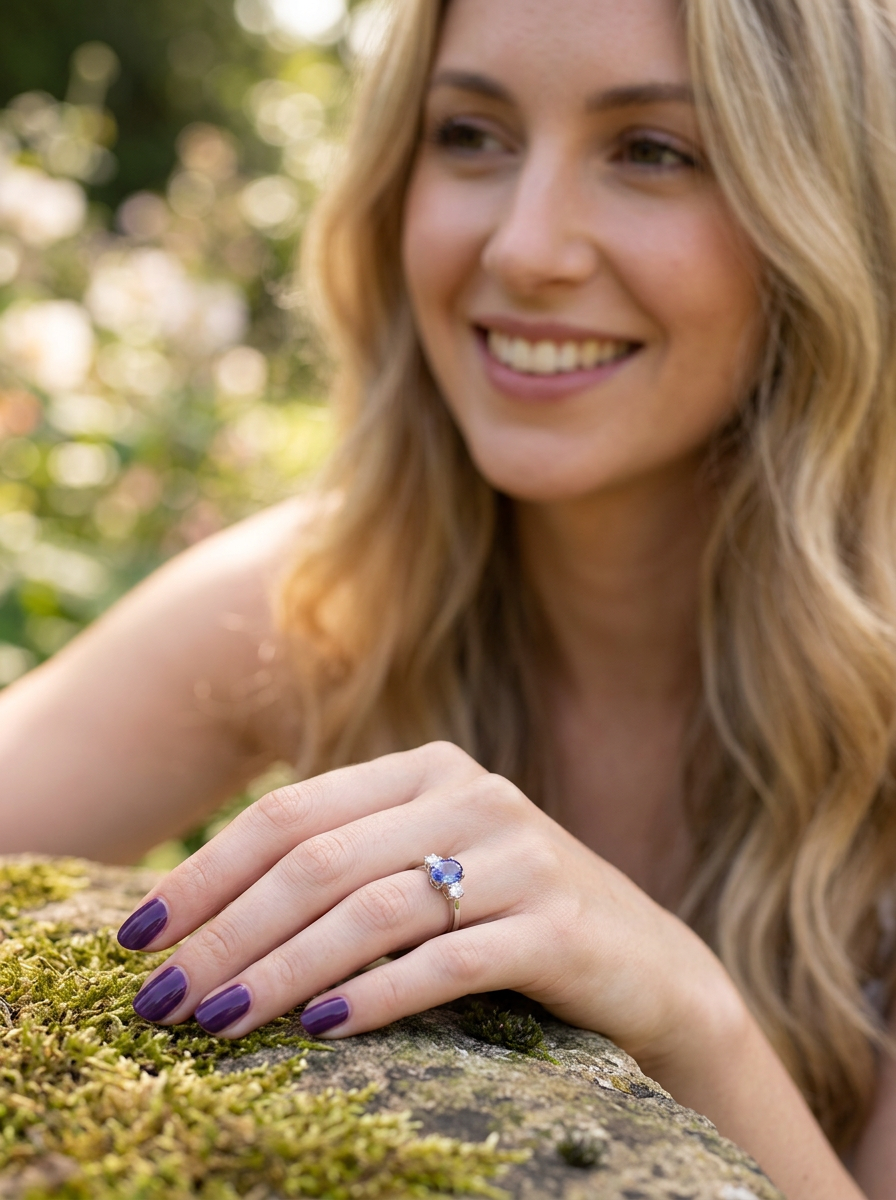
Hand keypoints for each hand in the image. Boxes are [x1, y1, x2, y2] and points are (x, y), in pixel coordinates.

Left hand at [119, 742, 740, 1066]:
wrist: (645, 967)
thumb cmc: (509, 918)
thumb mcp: (427, 868)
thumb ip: (344, 865)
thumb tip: (203, 917)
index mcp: (426, 769)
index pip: (289, 815)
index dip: (205, 874)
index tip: (137, 935)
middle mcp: (471, 796)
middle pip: (317, 862)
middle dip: (226, 933)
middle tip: (161, 999)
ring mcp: (519, 855)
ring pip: (370, 911)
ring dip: (280, 972)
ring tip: (217, 1024)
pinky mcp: (557, 924)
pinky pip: (444, 961)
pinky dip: (374, 996)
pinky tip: (319, 1030)